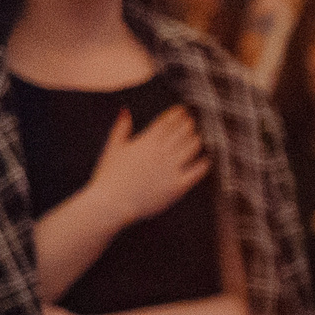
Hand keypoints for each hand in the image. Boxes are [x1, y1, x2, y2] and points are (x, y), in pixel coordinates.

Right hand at [85, 104, 205, 227]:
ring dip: (196, 140)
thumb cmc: (109, 176)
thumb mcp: (113, 148)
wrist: (112, 203)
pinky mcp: (178, 186)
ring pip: (192, 147)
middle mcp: (162, 153)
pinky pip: (197, 171)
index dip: (177, 114)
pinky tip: (205, 160)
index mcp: (146, 142)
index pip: (167, 122)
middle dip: (188, 124)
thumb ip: (121, 128)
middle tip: (191, 122)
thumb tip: (126, 111)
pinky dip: (203, 163)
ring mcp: (171, 169)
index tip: (182, 110)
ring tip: (197, 138)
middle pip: (183, 132)